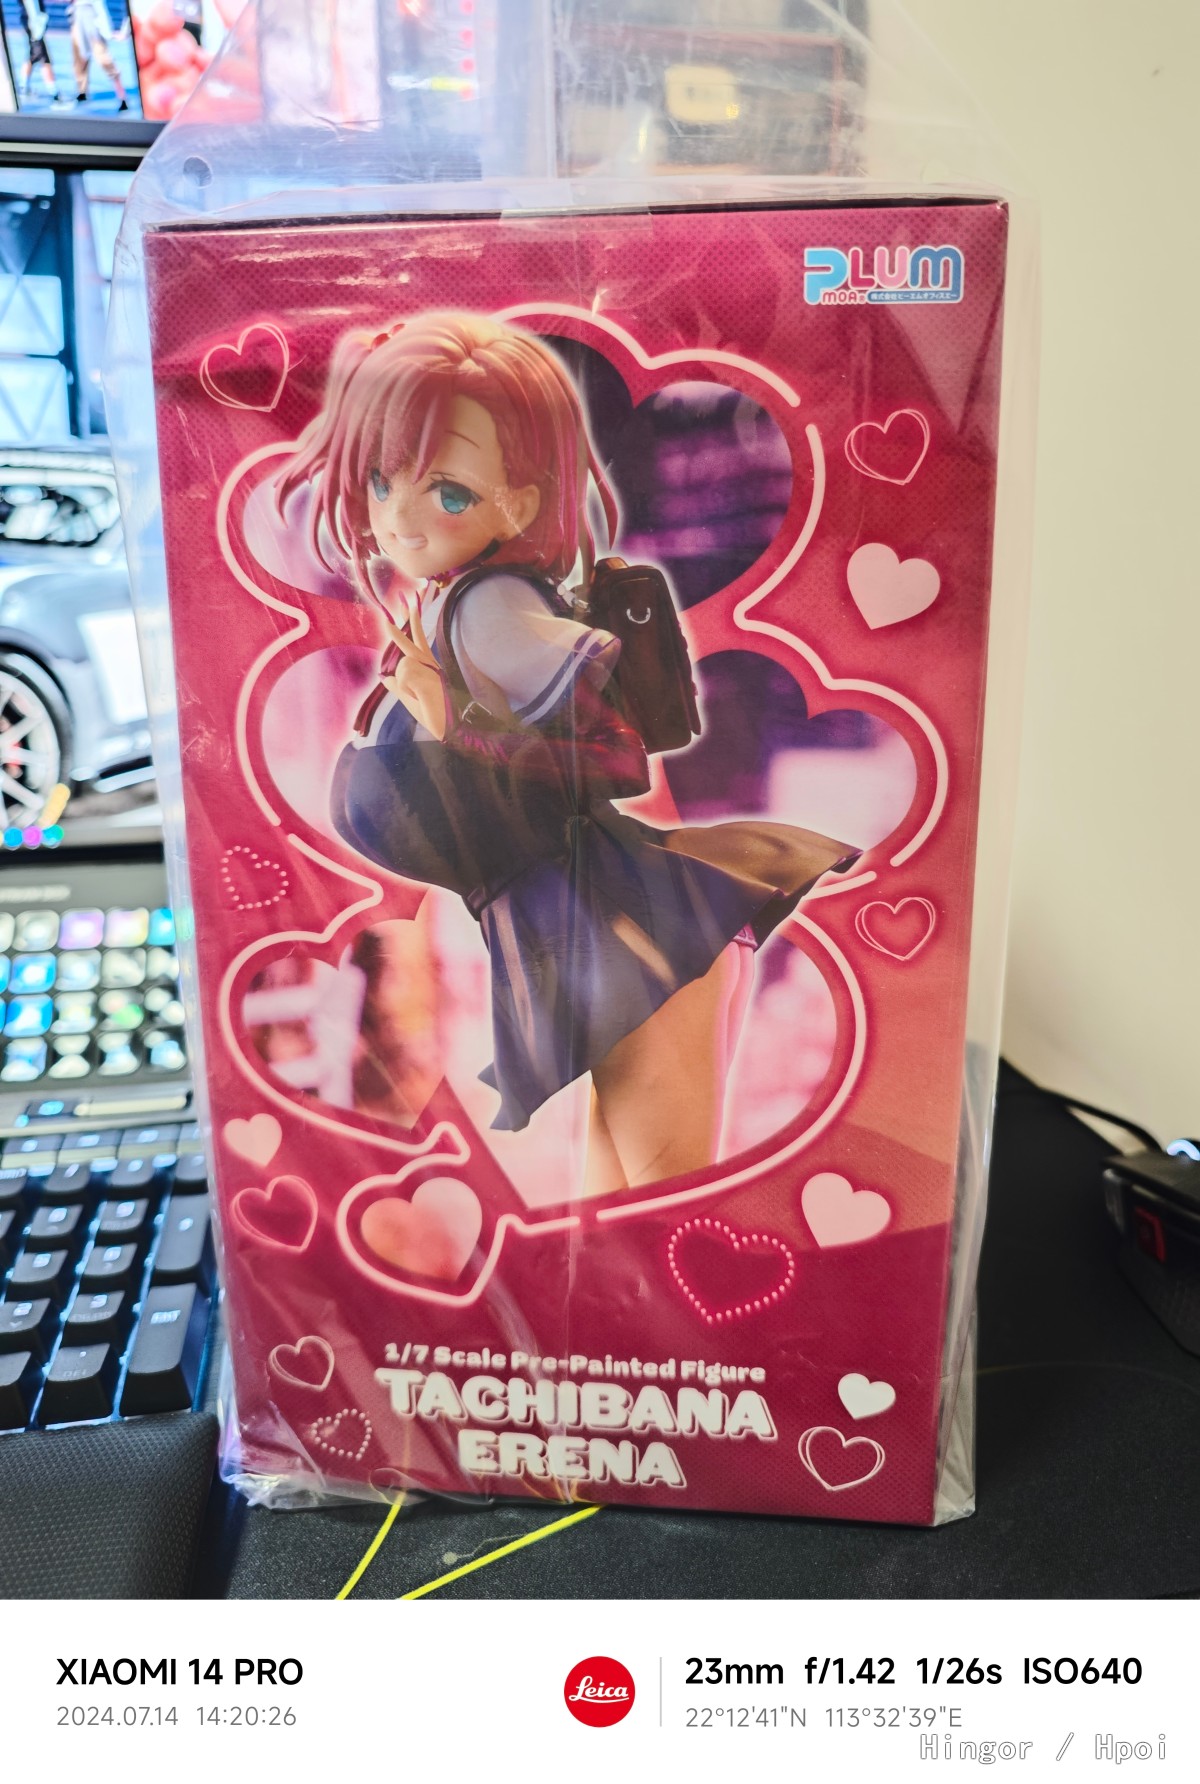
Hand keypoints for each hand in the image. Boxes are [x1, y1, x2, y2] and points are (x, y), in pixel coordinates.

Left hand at [382, 591, 447, 740]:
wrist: (457, 729)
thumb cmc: (439, 718)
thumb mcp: (413, 704)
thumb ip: (399, 688)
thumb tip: (383, 677)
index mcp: (429, 669)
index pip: (417, 644)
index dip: (411, 627)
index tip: (411, 606)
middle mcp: (431, 666)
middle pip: (413, 643)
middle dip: (407, 623)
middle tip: (408, 598)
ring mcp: (431, 670)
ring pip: (402, 667)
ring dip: (405, 687)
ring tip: (421, 699)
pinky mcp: (430, 676)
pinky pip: (403, 677)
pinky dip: (407, 691)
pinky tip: (421, 697)